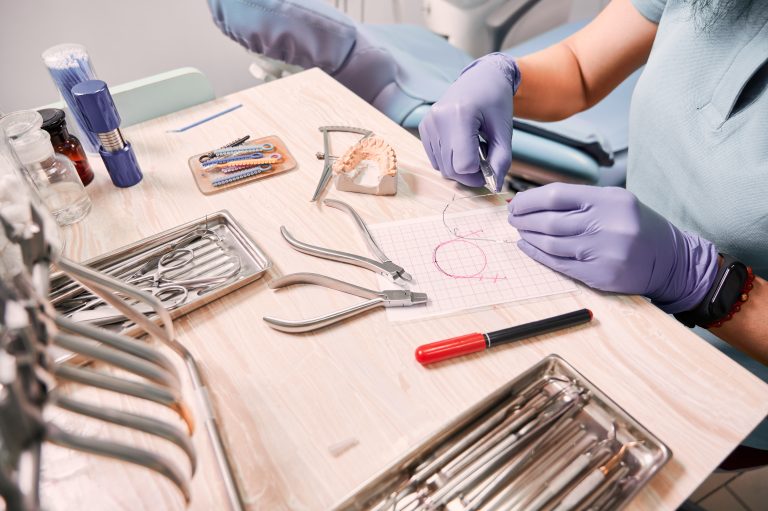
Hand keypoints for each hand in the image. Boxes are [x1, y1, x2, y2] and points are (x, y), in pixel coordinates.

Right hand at [419, 53, 520, 190]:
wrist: (481, 78)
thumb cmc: (495, 101)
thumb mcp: (504, 131)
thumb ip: (501, 160)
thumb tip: (494, 186)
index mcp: (460, 115)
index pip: (463, 165)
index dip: (479, 174)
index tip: (490, 168)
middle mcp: (438, 119)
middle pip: (451, 169)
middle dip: (470, 173)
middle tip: (486, 161)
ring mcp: (428, 123)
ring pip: (442, 167)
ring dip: (460, 166)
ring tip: (475, 148)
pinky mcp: (424, 127)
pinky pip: (435, 159)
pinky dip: (450, 159)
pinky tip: (462, 145)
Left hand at [507, 183, 718, 312]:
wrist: (670, 260)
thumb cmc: (636, 226)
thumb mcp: (615, 202)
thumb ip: (579, 200)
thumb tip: (534, 202)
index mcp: (609, 200)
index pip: (556, 195)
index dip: (529, 200)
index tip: (516, 203)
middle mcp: (607, 224)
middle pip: (550, 221)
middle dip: (524, 220)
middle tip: (512, 218)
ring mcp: (603, 252)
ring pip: (551, 243)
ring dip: (529, 237)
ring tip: (520, 232)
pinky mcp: (599, 274)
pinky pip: (559, 264)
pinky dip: (538, 255)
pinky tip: (528, 248)